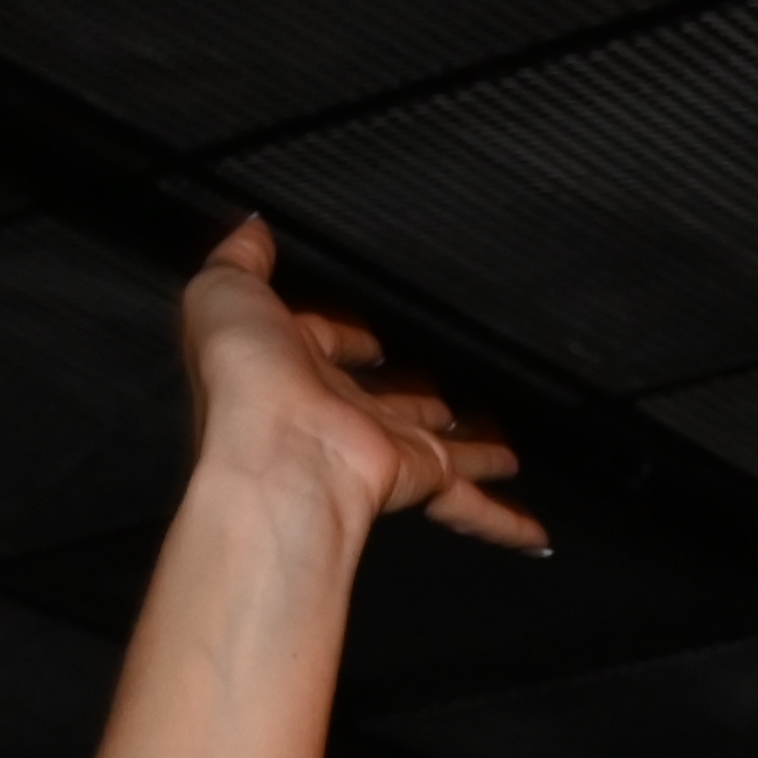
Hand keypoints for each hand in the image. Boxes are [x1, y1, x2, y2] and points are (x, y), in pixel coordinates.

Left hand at [178, 219, 542, 555]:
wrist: (277, 454)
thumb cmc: (245, 383)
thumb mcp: (227, 293)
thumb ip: (240, 259)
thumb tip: (249, 229)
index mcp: (290, 371)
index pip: (323, 348)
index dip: (344, 338)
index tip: (369, 338)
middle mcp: (335, 415)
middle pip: (387, 404)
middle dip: (415, 402)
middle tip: (445, 403)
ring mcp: (378, 448)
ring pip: (438, 449)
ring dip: (472, 452)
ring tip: (503, 455)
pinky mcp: (416, 473)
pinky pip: (468, 499)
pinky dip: (502, 518)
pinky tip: (530, 528)